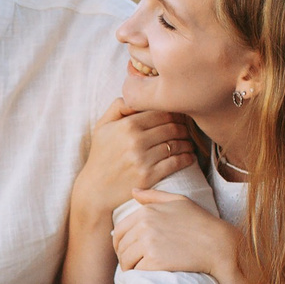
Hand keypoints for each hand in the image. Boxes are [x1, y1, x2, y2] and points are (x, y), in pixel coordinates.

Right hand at [73, 99, 195, 221]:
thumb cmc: (101, 156)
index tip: (179, 116)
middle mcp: (135, 140)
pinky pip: (176, 162)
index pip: (161, 112)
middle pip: (172, 127)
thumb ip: (118, 106)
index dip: (174, 113)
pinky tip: (189, 156)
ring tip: (188, 142)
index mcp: (127, 125)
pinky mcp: (149, 176)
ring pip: (176, 143)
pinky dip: (187, 158)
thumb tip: (136, 94)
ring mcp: (143, 159)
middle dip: (183, 127)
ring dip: (187, 142)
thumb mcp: (102, 127)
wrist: (95, 190)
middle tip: (187, 129)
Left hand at [114, 188, 244, 283]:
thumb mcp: (179, 201)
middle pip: (121, 247)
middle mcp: (144, 226)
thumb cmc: (201, 222)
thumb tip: (133, 192)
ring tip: (138, 270)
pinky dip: (140, 274)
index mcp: (146, 212)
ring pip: (126, 260)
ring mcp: (149, 243)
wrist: (218, 245)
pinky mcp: (155, 261)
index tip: (126, 251)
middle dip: (125, 257)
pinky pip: (137, 270)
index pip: (118, 231)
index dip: (119, 244)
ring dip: (130, 268)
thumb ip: (154, 196)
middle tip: (132, 264)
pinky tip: (149, 274)